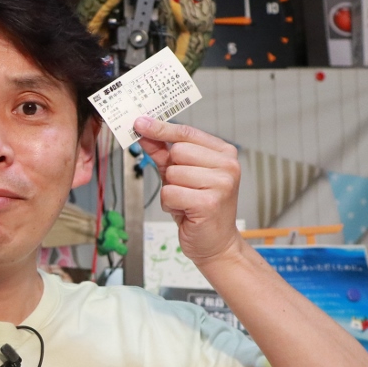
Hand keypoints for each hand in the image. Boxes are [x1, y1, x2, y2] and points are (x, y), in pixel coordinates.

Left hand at [134, 117, 241, 264]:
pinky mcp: (209, 202)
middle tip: (185, 188)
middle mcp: (227, 165)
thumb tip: (144, 133)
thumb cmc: (201, 209)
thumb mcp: (181, 176)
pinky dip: (171, 204)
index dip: (161, 128)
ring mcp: (221, 183)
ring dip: (171, 190)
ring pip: (172, 173)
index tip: (140, 122)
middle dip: (171, 171)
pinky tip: (186, 211)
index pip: (186, 133)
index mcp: (224, 153)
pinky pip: (170, 192)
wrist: (216, 243)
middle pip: (177, 151)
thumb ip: (163, 153)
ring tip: (187, 201)